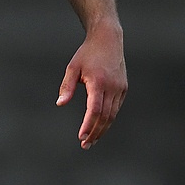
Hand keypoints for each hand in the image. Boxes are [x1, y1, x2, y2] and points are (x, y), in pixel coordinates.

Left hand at [57, 24, 126, 148]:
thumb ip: (67, 87)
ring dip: (102, 129)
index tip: (81, 137)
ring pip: (112, 115)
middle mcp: (112, 87)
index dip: (89, 125)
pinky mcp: (123, 88)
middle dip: (95, 133)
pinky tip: (99, 126)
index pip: (95, 110)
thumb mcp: (72, 68)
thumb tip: (60, 104)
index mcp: (98, 82)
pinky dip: (108, 119)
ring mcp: (120, 88)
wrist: (108, 39)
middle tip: (85, 145)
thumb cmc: (87, 54)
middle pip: (105, 117)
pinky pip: (116, 108)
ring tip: (91, 140)